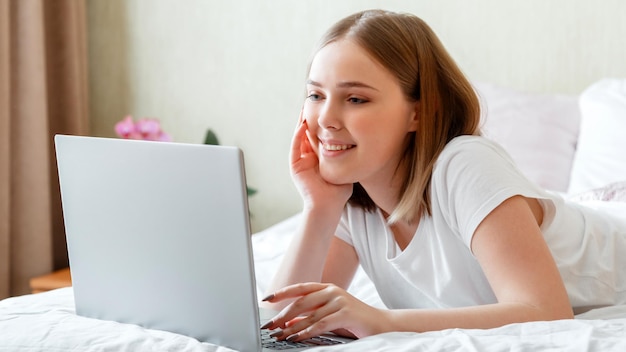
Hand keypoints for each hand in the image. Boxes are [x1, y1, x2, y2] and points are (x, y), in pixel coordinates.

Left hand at [260, 282, 387, 340]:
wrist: (381, 324)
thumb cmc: (354, 321)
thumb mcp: (329, 316)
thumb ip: (311, 316)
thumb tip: (289, 322)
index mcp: (327, 288)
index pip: (300, 287)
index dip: (282, 292)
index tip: (266, 299)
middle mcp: (332, 291)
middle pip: (301, 302)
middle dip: (282, 314)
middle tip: (269, 326)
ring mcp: (340, 300)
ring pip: (309, 315)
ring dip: (291, 327)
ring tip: (279, 336)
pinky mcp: (346, 313)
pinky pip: (321, 324)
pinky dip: (306, 332)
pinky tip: (296, 338)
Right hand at [290, 112, 352, 212]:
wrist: (329, 206)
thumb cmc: (339, 191)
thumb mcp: (346, 166)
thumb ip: (350, 155)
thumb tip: (365, 141)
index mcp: (318, 157)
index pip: (318, 135)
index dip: (321, 122)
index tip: (326, 109)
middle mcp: (308, 157)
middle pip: (307, 132)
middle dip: (310, 118)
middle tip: (313, 102)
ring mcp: (300, 161)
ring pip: (299, 137)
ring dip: (302, 123)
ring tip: (306, 108)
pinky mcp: (295, 166)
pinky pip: (295, 147)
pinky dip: (298, 136)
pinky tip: (303, 125)